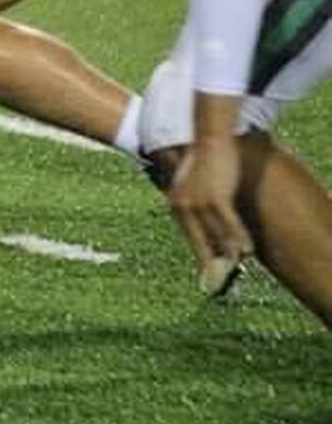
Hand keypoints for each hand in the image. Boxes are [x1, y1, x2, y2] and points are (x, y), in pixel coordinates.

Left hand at [166, 135, 252, 294]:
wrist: (207, 137)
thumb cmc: (202, 158)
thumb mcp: (192, 182)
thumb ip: (192, 198)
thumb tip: (197, 212)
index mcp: (176, 203)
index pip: (189, 236)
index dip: (199, 256)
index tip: (204, 275)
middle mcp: (183, 206)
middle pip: (199, 242)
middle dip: (209, 265)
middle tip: (215, 285)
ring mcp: (199, 202)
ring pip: (216, 236)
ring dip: (228, 254)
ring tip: (236, 270)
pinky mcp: (216, 197)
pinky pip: (229, 224)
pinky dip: (238, 238)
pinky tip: (247, 252)